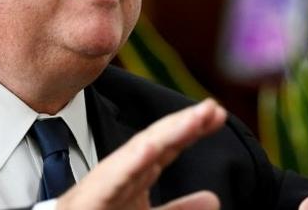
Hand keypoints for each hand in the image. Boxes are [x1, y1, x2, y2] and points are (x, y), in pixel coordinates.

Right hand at [56, 99, 226, 209]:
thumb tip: (214, 198)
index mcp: (136, 177)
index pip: (168, 147)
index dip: (193, 129)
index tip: (218, 114)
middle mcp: (121, 175)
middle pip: (155, 142)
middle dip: (183, 123)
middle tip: (211, 107)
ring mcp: (104, 186)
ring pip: (135, 154)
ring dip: (164, 134)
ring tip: (191, 120)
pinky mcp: (89, 200)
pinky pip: (109, 180)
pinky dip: (129, 162)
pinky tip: (149, 147)